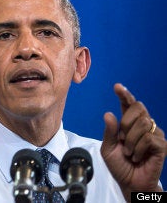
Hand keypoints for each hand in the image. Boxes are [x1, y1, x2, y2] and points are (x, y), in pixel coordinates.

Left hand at [101, 83, 165, 200]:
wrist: (130, 182)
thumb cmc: (120, 164)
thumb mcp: (108, 148)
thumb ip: (109, 132)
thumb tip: (108, 114)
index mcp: (128, 123)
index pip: (128, 104)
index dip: (124, 94)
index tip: (117, 87)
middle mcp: (143, 125)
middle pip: (138, 107)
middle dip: (126, 122)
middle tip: (122, 140)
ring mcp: (154, 133)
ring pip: (142, 123)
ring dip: (130, 141)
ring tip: (130, 153)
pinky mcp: (162, 144)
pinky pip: (148, 138)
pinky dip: (138, 149)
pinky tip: (138, 157)